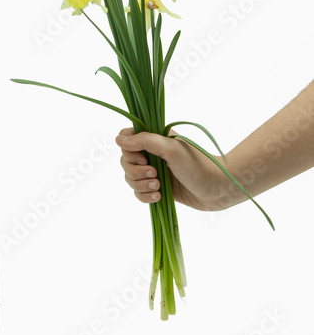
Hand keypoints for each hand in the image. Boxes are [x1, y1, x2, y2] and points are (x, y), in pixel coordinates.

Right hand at [115, 127, 231, 210]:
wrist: (217, 189)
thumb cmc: (198, 165)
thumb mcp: (171, 149)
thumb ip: (145, 141)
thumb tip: (118, 140)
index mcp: (155, 138)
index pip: (127, 138)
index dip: (129, 149)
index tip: (143, 157)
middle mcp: (152, 153)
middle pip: (125, 161)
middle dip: (136, 171)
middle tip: (155, 173)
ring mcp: (154, 171)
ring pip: (130, 178)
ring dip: (140, 184)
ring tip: (158, 187)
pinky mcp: (157, 188)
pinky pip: (138, 192)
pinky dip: (144, 196)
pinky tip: (158, 196)